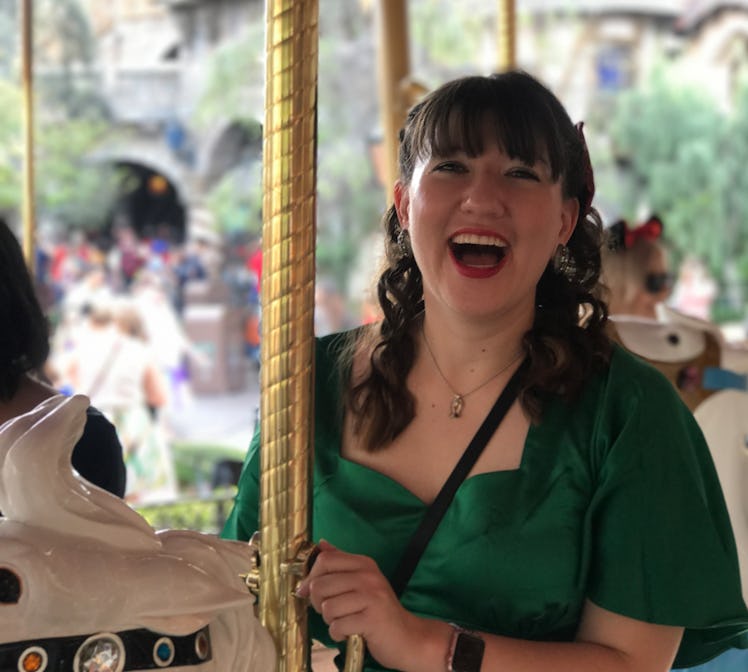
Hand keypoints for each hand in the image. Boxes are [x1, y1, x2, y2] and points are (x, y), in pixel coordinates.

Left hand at [296, 540, 439, 670]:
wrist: (407, 636)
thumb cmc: (378, 610)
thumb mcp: (362, 581)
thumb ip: (341, 562)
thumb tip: (321, 544)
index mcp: (364, 564)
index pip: (325, 560)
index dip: (311, 577)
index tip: (308, 592)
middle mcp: (368, 576)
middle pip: (321, 584)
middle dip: (318, 603)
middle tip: (332, 611)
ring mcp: (372, 596)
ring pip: (327, 607)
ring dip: (330, 620)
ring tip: (345, 621)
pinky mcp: (371, 619)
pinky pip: (337, 626)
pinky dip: (338, 634)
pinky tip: (350, 633)